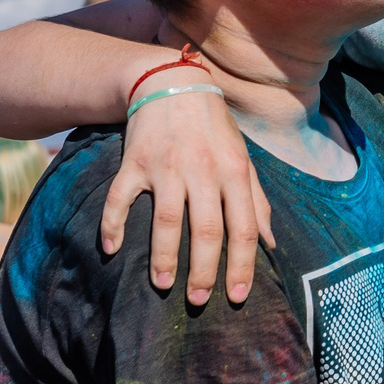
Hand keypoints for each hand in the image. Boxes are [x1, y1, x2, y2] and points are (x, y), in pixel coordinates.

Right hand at [101, 75, 272, 306]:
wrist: (172, 83)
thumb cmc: (214, 128)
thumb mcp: (243, 158)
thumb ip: (257, 201)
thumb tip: (271, 243)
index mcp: (234, 171)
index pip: (242, 227)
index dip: (241, 264)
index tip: (237, 295)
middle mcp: (202, 170)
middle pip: (205, 229)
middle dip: (203, 270)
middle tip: (199, 300)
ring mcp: (166, 166)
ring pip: (165, 220)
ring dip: (162, 258)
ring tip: (162, 285)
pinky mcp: (134, 162)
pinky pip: (120, 198)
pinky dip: (113, 224)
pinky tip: (112, 250)